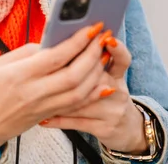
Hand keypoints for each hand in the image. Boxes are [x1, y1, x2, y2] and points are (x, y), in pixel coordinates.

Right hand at [0, 22, 106, 157]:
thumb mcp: (1, 63)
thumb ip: (29, 51)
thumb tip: (55, 42)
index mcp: (20, 75)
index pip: (56, 57)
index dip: (77, 41)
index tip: (91, 28)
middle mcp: (34, 93)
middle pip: (73, 75)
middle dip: (92, 54)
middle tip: (103, 37)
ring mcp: (43, 107)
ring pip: (79, 92)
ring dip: (96, 72)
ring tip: (103, 54)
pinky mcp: (48, 116)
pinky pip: (76, 105)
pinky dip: (93, 93)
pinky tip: (101, 80)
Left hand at [39, 33, 148, 153]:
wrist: (127, 129)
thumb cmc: (108, 97)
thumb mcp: (108, 77)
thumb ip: (92, 61)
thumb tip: (64, 44)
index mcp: (117, 75)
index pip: (122, 59)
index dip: (117, 49)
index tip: (107, 38)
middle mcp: (118, 91)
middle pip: (98, 78)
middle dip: (77, 71)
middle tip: (54, 65)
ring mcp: (112, 111)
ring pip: (83, 101)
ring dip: (60, 98)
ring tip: (40, 91)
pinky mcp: (104, 128)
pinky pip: (76, 122)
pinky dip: (58, 120)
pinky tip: (43, 118)